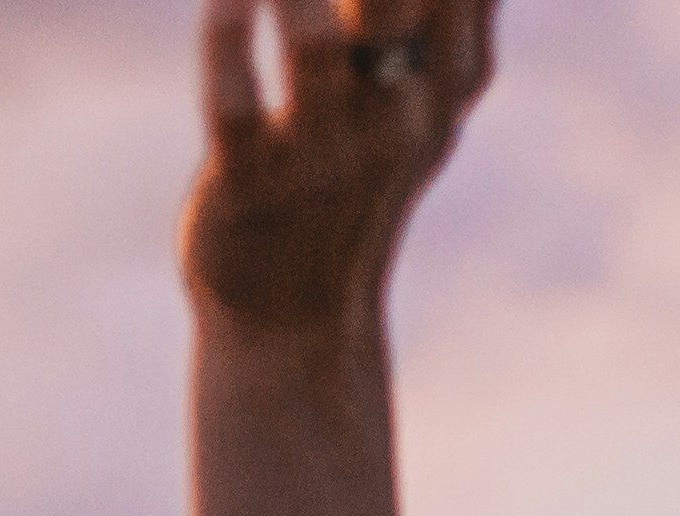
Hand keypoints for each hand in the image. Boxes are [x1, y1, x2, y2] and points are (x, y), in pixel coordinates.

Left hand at [183, 0, 490, 343]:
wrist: (296, 321)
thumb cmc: (354, 186)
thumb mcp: (423, 100)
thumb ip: (452, 15)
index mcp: (449, 82)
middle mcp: (401, 117)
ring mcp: (328, 156)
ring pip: (318, 44)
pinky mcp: (250, 184)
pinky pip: (237, 99)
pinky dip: (228, 35)